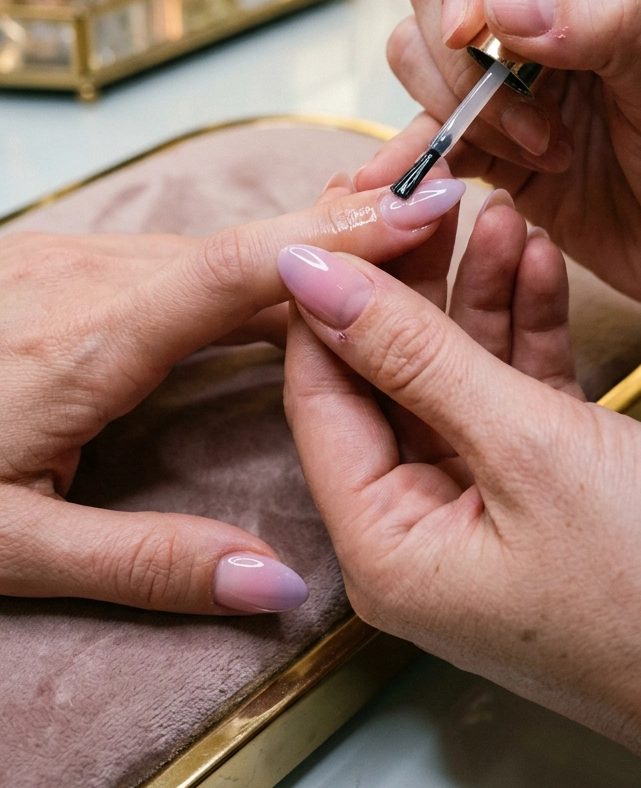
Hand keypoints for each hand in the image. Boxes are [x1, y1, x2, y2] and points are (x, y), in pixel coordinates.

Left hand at [0, 174, 462, 614]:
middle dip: (351, 222)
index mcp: (93, 342)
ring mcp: (76, 257)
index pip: (244, 272)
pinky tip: (294, 266)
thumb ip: (150, 564)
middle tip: (451, 203)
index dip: (343, 239)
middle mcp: (94, 277)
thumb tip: (276, 584)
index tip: (426, 210)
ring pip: (218, 245)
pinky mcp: (66, 259)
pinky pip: (183, 253)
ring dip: (308, 238)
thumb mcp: (14, 546)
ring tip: (402, 228)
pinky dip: (254, 255)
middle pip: (248, 243)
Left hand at [281, 217, 640, 787]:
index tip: (346, 209)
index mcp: (383, 543)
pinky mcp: (539, 492)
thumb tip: (314, 279)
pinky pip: (510, 396)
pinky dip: (525, 332)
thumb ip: (416, 353)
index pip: (319, 394)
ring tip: (497, 211)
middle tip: (429, 200)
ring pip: (454, 376)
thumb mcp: (527, 448)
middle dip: (415, 282)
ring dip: (478, 294)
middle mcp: (418, 530)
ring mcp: (480, 510)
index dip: (328, 295)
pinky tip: (535, 264)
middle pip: (386, 377)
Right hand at [360, 0, 640, 345]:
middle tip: (540, 122)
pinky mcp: (484, 134)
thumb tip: (502, 1)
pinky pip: (420, 123)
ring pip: (418, 50)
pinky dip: (430, 151)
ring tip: (544, 152)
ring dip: (464, 109)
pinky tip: (470, 180)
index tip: (470, 26)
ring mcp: (506, 67)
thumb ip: (611, 24)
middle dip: (468, 58)